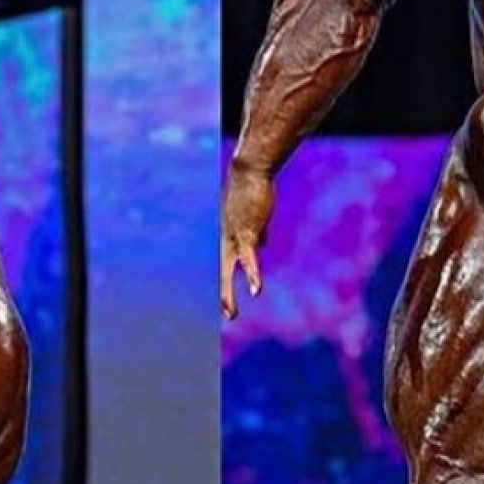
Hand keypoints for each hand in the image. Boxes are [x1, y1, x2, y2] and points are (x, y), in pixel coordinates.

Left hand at [221, 165, 275, 318]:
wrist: (251, 169)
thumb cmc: (255, 188)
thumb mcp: (256, 215)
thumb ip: (258, 232)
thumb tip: (262, 246)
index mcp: (228, 235)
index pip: (225, 263)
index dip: (226, 282)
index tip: (227, 300)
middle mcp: (225, 238)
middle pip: (221, 272)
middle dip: (223, 294)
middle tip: (227, 315)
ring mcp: (233, 236)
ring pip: (228, 271)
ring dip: (228, 294)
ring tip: (231, 313)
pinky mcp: (246, 232)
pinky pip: (249, 260)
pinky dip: (252, 275)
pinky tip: (255, 291)